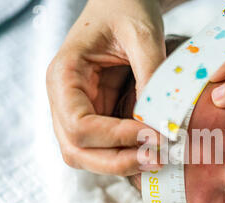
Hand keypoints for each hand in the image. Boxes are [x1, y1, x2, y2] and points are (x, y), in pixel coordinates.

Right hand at [46, 0, 166, 175]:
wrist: (123, 3)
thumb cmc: (126, 9)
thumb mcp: (141, 33)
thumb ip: (151, 72)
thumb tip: (161, 119)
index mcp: (64, 76)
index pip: (78, 125)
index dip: (115, 138)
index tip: (153, 135)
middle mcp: (64, 99)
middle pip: (76, 150)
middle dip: (116, 161)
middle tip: (157, 158)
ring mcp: (79, 110)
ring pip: (87, 155)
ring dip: (120, 163)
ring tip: (157, 158)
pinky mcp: (98, 115)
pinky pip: (104, 147)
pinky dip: (126, 155)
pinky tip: (151, 152)